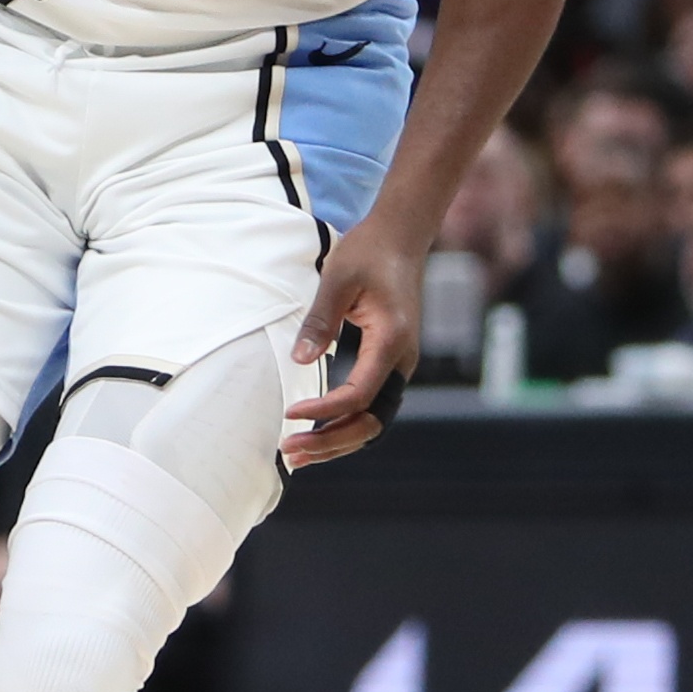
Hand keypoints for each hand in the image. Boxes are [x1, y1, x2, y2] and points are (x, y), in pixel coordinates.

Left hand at [282, 218, 423, 468]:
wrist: (400, 238)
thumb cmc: (369, 252)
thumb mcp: (338, 278)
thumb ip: (320, 320)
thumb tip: (300, 360)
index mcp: (392, 341)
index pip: (359, 395)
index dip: (324, 411)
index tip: (290, 414)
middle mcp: (402, 360)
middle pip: (371, 421)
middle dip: (331, 441)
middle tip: (290, 451)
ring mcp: (398, 364)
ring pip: (373, 419)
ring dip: (338, 439)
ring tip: (298, 453)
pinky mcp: (390, 362)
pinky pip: (371, 404)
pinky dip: (346, 423)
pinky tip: (318, 431)